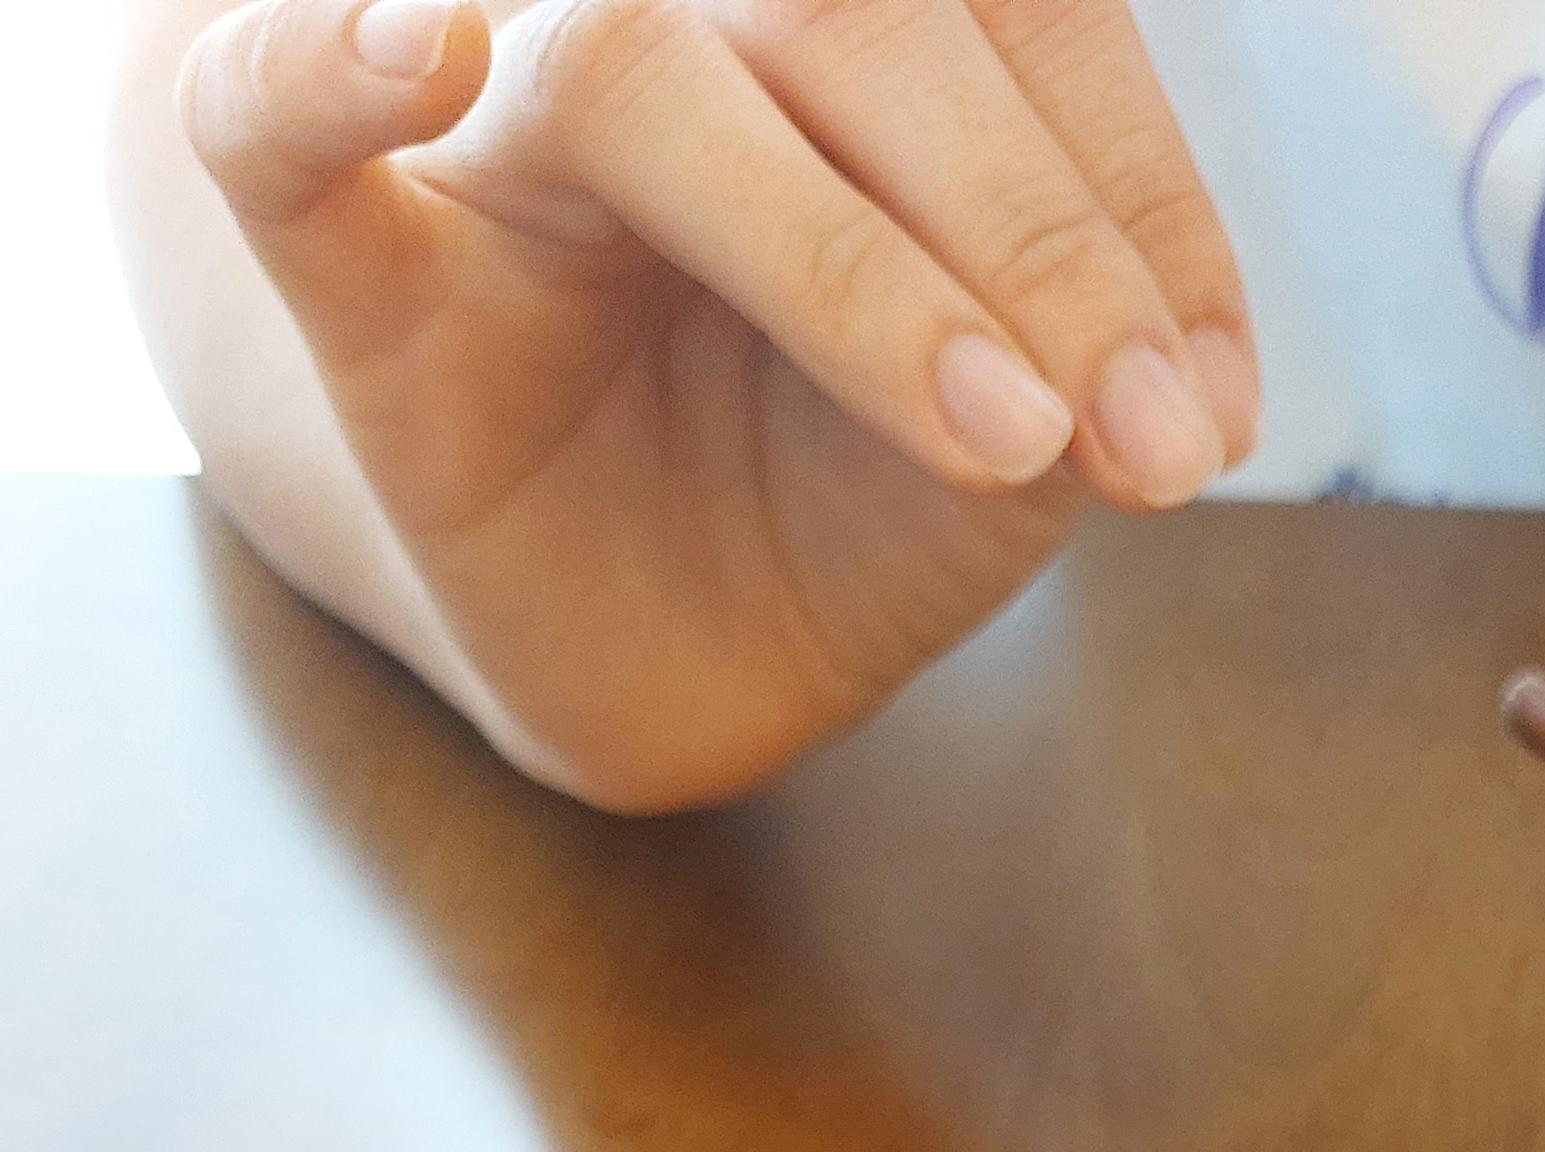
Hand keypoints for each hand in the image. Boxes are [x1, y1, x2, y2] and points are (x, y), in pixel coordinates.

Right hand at [164, 0, 1256, 804]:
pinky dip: (319, 67)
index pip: (1011, 13)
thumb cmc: (832, 491)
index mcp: (847, 27)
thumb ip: (1081, 368)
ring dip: (845, 259)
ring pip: (634, 75)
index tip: (1218, 404)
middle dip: (1033, 238)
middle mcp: (670, 22)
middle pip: (846, 18)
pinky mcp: (363, 277)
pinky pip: (271, 128)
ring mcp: (497, 124)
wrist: (656, 642)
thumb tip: (1185, 395)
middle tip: (1146, 443)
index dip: (1136, 194)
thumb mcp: (1001, 442)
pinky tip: (417, 46)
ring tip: (1000, 433)